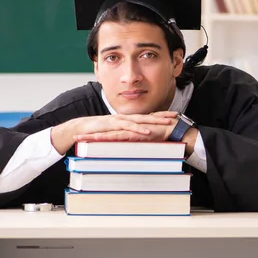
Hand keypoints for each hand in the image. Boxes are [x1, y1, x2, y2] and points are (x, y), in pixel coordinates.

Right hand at [51, 112, 176, 152]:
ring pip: (140, 119)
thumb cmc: (98, 132)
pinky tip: (147, 131)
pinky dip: (138, 129)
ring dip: (154, 121)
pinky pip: (128, 127)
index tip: (174, 116)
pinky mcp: (113, 125)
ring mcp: (120, 120)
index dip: (160, 115)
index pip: (147, 116)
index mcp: (127, 120)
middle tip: (176, 116)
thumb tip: (138, 142)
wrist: (81, 128)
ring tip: (166, 123)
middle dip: (162, 116)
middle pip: (147, 115)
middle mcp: (125, 118)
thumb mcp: (116, 134)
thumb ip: (126, 136)